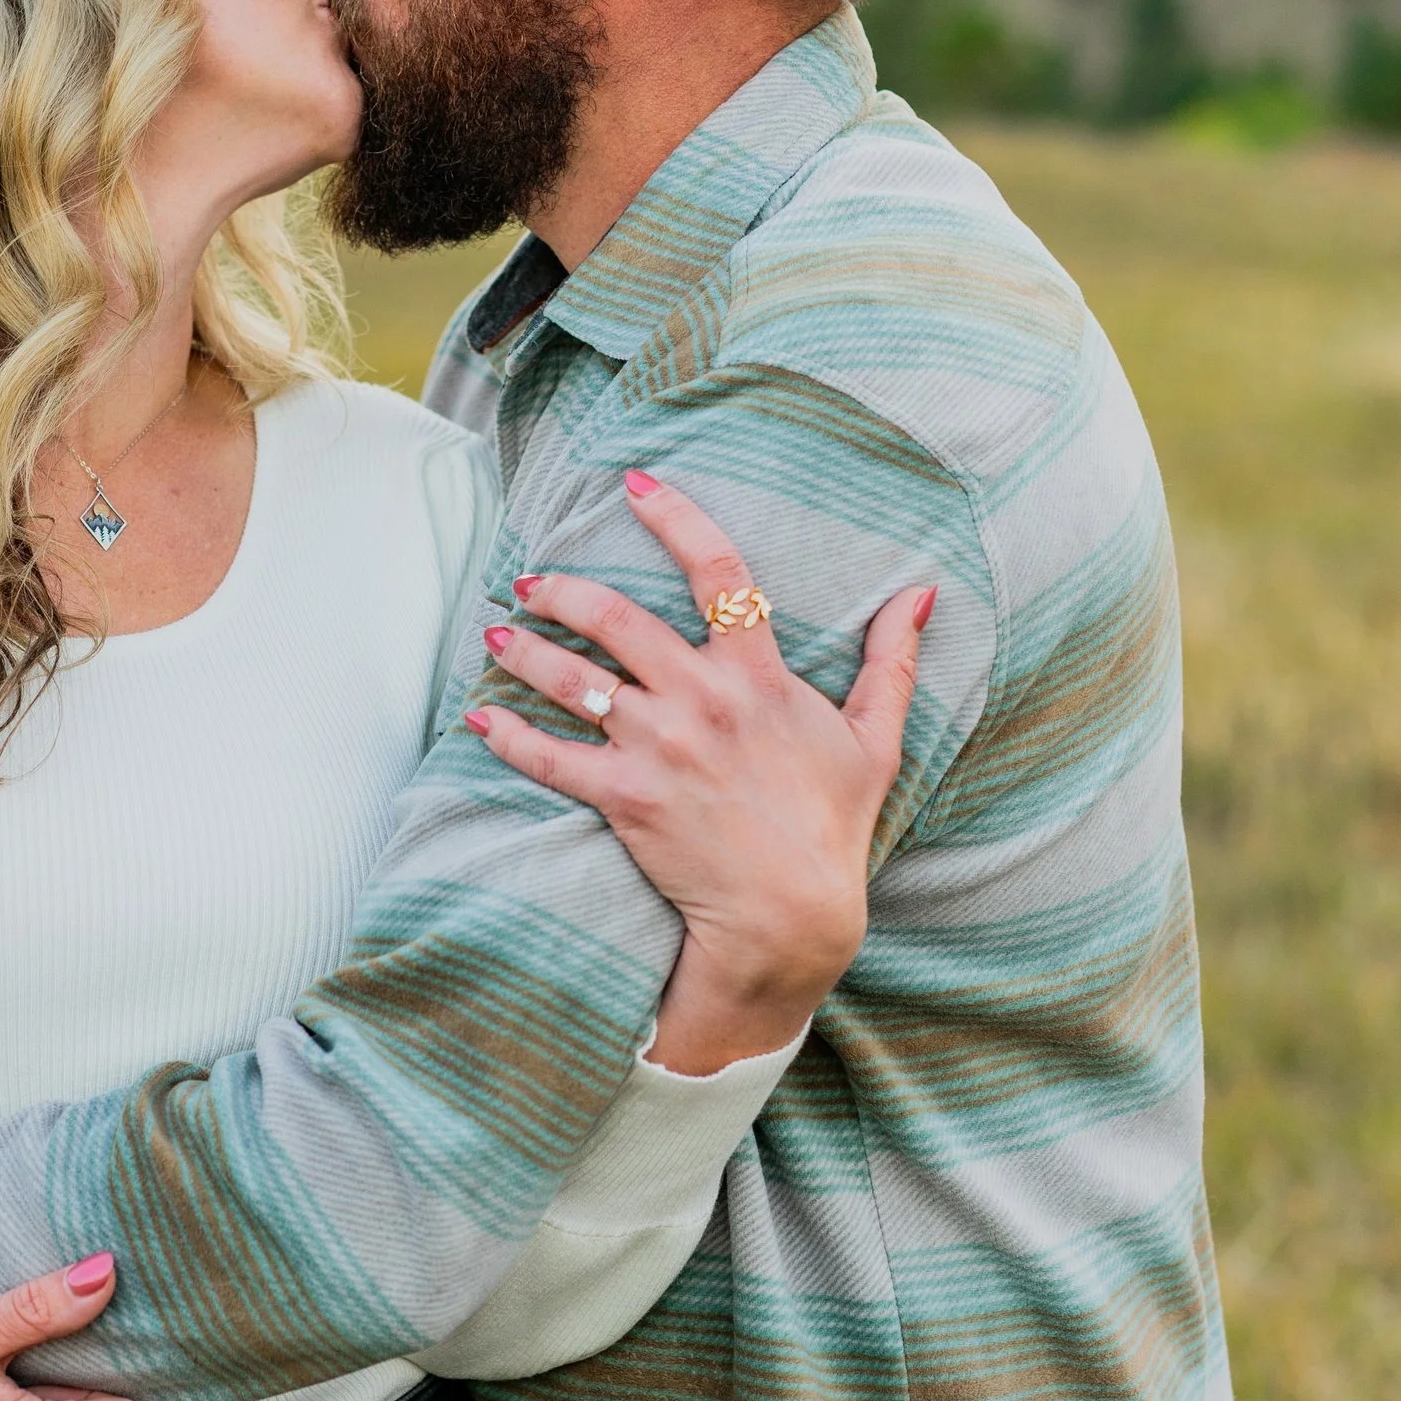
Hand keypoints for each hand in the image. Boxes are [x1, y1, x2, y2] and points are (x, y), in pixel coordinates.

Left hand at [468, 470, 931, 1073]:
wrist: (791, 915)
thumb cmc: (832, 825)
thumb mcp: (874, 739)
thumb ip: (890, 661)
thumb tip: (921, 593)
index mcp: (758, 675)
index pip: (718, 571)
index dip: (675, 518)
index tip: (635, 486)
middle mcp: (701, 699)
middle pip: (615, 617)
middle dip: (563, 589)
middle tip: (532, 581)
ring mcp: (658, 747)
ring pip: (572, 678)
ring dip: (523, 651)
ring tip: (496, 636)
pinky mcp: (624, 797)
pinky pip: (549, 756)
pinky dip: (507, 734)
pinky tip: (479, 715)